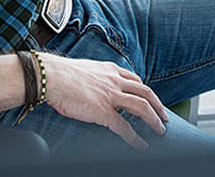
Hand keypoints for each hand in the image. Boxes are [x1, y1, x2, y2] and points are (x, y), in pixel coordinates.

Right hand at [40, 54, 169, 150]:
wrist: (50, 77)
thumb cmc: (60, 74)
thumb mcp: (85, 69)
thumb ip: (95, 77)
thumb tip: (92, 85)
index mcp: (109, 70)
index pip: (135, 80)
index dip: (145, 91)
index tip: (149, 98)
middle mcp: (114, 82)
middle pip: (146, 93)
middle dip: (158, 106)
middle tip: (164, 116)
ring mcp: (111, 97)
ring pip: (142, 108)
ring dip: (154, 120)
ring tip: (160, 131)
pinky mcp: (103, 112)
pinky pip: (124, 127)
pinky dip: (135, 138)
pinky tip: (141, 144)